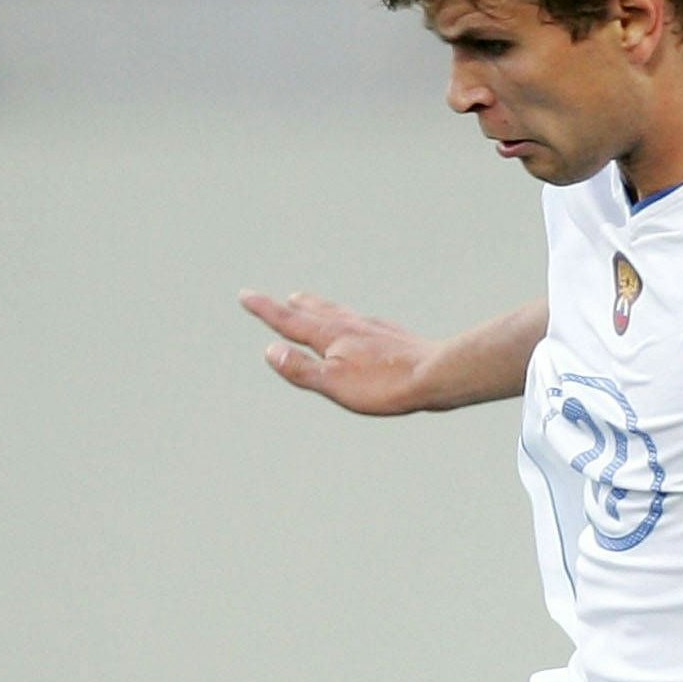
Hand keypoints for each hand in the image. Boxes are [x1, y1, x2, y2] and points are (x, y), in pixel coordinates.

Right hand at [243, 290, 439, 415]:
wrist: (436, 374)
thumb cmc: (385, 385)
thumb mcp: (334, 383)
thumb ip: (300, 368)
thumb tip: (269, 351)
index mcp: (330, 336)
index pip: (289, 321)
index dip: (265, 309)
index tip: (246, 295)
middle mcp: (350, 325)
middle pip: (314, 311)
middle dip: (293, 306)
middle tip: (279, 298)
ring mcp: (373, 328)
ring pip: (339, 312)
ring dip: (319, 306)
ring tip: (310, 301)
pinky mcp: (394, 336)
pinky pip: (363, 321)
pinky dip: (350, 318)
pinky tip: (361, 323)